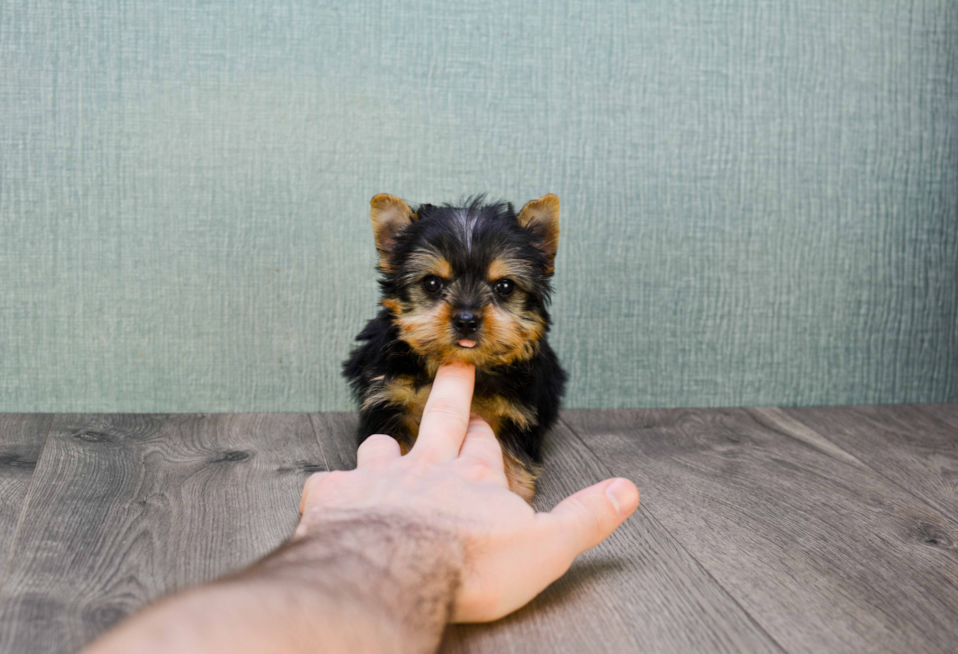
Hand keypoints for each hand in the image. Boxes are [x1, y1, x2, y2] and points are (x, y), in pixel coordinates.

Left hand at [297, 362, 639, 621]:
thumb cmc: (471, 564)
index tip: (485, 420)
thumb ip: (585, 517)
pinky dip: (333, 491)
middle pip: (440, 419)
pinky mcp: (337, 498)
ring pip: (381, 448)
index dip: (485, 433)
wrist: (399, 574)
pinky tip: (329, 498)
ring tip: (385, 448)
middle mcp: (426, 466)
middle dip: (451, 393)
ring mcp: (378, 478)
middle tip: (455, 367)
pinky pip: (330, 486)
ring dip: (386, 448)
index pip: (484, 444)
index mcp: (473, 476)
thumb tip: (627, 491)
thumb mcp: (547, 545)